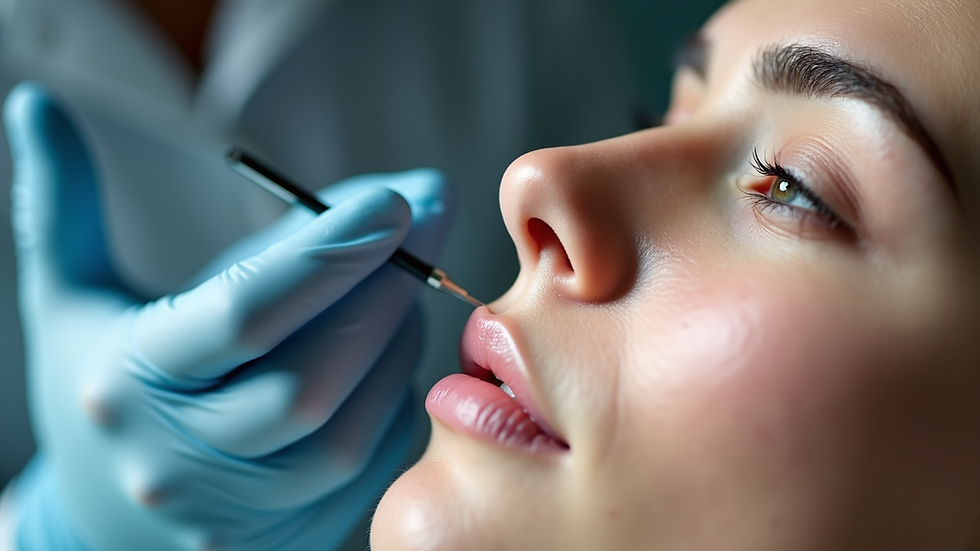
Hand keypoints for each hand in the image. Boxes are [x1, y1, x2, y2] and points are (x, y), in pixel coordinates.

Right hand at [5, 82, 450, 550]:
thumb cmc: (96, 386)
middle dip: (381, 295)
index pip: (241, 315)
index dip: (326, 255)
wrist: (104, 515)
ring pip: (347, 432)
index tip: (394, 200)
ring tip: (402, 289)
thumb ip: (65, 205)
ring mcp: (238, 510)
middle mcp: (181, 458)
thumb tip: (42, 108)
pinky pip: (369, 468)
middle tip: (423, 227)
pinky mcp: (288, 536)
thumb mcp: (69, 296)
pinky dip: (394, 400)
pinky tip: (389, 354)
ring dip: (396, 346)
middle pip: (308, 382)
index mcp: (129, 382)